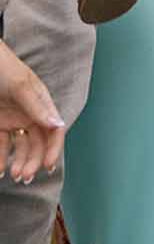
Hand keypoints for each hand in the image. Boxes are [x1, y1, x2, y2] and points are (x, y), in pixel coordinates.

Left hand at [0, 42, 64, 182]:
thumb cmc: (2, 67)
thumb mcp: (20, 86)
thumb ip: (37, 107)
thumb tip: (57, 125)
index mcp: (41, 104)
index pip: (54, 131)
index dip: (53, 150)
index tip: (47, 166)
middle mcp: (30, 115)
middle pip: (38, 144)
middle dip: (33, 161)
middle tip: (23, 176)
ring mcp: (13, 121)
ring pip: (21, 147)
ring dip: (19, 162)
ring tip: (12, 175)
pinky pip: (2, 146)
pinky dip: (2, 159)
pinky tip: (0, 169)